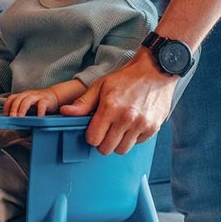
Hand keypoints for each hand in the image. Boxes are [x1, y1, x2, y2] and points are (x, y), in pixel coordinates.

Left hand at [3, 88, 59, 116]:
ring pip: (27, 101)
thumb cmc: (39, 102)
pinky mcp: (46, 100)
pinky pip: (42, 105)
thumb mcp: (28, 103)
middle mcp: (28, 94)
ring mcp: (37, 96)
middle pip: (18, 99)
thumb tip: (11, 119)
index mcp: (23, 95)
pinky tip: (38, 118)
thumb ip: (20, 108)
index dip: (7, 106)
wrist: (54, 95)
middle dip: (13, 109)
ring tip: (20, 117)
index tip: (5, 115)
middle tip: (11, 118)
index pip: (12, 98)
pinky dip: (39, 111)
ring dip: (22, 109)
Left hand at [60, 50, 176, 154]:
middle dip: (103, 142)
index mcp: (110, 108)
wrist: (155, 71)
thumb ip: (83, 103)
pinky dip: (133, 139)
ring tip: (119, 128)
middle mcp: (127, 118)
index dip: (92, 136)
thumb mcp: (101, 86)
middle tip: (106, 130)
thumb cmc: (126, 78)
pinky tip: (132, 125)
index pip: (93, 139)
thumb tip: (65, 112)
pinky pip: (137, 144)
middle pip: (107, 149)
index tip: (95, 129)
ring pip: (122, 150)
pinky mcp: (153, 128)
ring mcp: (141, 125)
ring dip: (118, 143)